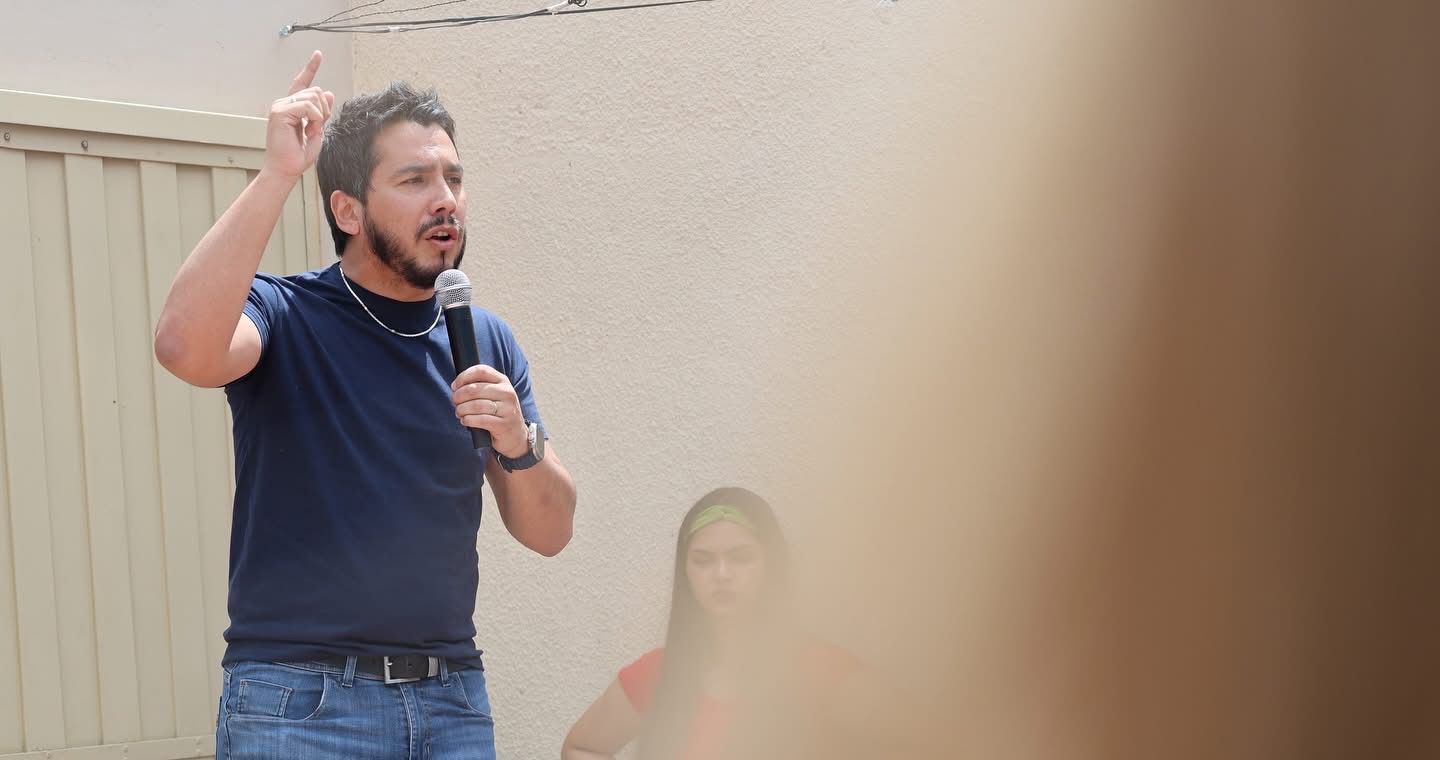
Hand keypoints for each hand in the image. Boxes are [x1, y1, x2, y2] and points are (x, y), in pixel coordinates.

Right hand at [262, 51, 335, 180]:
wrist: (286, 169)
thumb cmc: (298, 155)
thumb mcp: (317, 130)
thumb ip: (323, 112)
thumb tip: (329, 92)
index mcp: (292, 107)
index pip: (303, 83)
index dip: (311, 68)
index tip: (318, 54)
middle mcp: (284, 103)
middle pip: (316, 91)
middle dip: (325, 110)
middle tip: (316, 129)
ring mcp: (280, 106)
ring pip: (314, 97)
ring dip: (320, 116)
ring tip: (311, 131)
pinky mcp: (280, 112)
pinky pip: (308, 106)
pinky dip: (315, 119)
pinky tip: (308, 130)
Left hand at [451, 365, 528, 457]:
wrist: (516, 435)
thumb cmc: (499, 412)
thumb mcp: (495, 394)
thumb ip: (479, 386)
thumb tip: (456, 386)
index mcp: (503, 381)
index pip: (481, 371)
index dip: (464, 377)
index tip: (455, 386)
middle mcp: (507, 392)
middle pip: (474, 389)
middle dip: (459, 396)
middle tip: (455, 402)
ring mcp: (507, 409)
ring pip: (475, 405)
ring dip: (462, 409)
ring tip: (459, 412)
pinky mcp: (503, 424)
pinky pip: (480, 420)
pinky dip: (468, 420)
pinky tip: (465, 420)